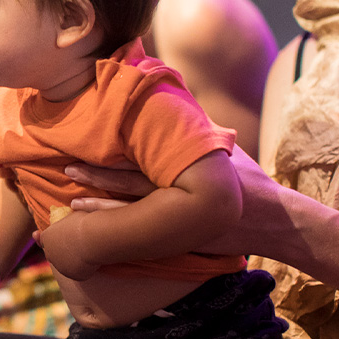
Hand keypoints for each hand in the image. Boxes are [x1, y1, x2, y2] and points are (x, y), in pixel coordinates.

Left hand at [33, 209, 98, 280]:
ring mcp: (60, 265)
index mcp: (47, 236)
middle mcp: (49, 252)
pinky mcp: (72, 275)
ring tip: (83, 254)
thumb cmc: (86, 221)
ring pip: (64, 264)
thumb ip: (71, 213)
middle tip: (74, 246)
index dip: (54, 238)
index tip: (63, 236)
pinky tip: (90, 263)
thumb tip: (73, 203)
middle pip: (52, 253)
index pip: (45, 239)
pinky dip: (82, 269)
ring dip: (70, 261)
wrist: (94, 236)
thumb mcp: (76, 212)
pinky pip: (77, 272)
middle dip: (60, 251)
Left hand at [64, 147, 289, 259]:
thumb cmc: (246, 179)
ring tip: (70, 195)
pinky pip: (143, 231)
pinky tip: (93, 224)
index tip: (84, 136)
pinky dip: (116, 226)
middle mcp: (179, 187)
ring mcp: (179, 214)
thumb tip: (173, 103)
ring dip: (99, 201)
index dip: (111, 147)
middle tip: (66, 165)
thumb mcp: (221, 148)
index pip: (142, 152)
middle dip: (97, 173)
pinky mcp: (181, 236)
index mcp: (187, 163)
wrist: (272, 219)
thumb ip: (194, 130)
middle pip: (130, 178)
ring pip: (131, 205)